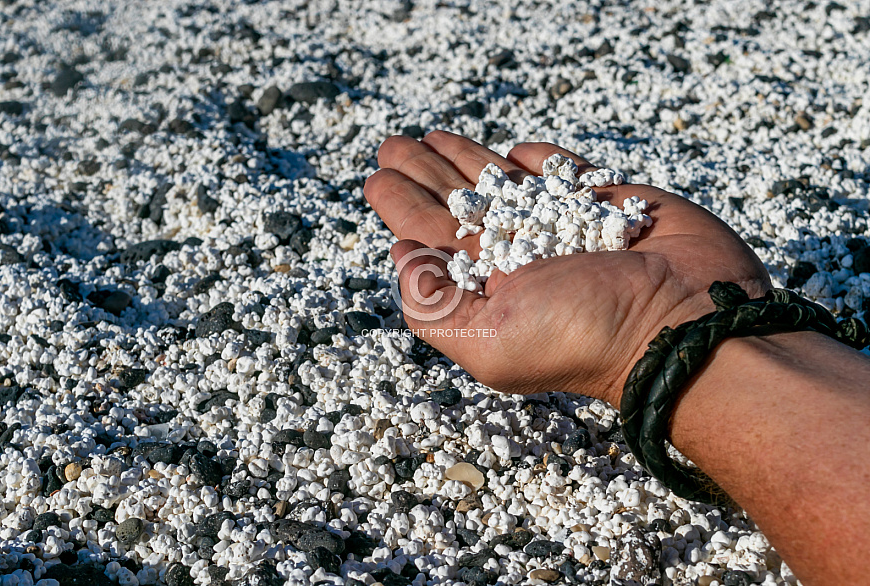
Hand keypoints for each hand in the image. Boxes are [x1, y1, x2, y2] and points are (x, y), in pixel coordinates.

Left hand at [364, 130, 770, 406]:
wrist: (685, 321)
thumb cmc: (585, 334)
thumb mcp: (489, 340)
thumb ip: (436, 306)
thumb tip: (402, 258)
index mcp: (490, 288)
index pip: (435, 239)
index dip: (403, 207)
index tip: (378, 178)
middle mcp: (523, 257)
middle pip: (462, 205)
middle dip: (426, 174)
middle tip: (394, 145)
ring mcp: (566, 228)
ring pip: (506, 184)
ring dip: (468, 159)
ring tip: (431, 136)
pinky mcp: (610, 203)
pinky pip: (567, 174)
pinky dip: (541, 160)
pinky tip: (514, 151)